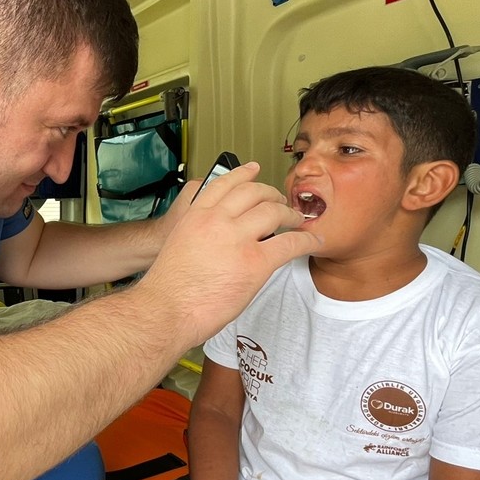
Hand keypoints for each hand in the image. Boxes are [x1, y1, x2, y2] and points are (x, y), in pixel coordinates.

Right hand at [137, 163, 320, 345]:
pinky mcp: (255, 262)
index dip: (243, 174)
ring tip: (298, 221)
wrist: (167, 310)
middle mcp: (217, 220)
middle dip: (272, 195)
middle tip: (281, 202)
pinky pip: (290, 244)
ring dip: (291, 215)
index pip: (224, 184)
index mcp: (196, 215)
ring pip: (274, 212)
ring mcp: (237, 239)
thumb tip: (217, 237)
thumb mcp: (177, 244)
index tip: (253, 169)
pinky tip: (313, 242)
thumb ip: (198, 232)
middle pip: (254, 193)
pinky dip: (306, 241)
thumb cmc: (169, 288)